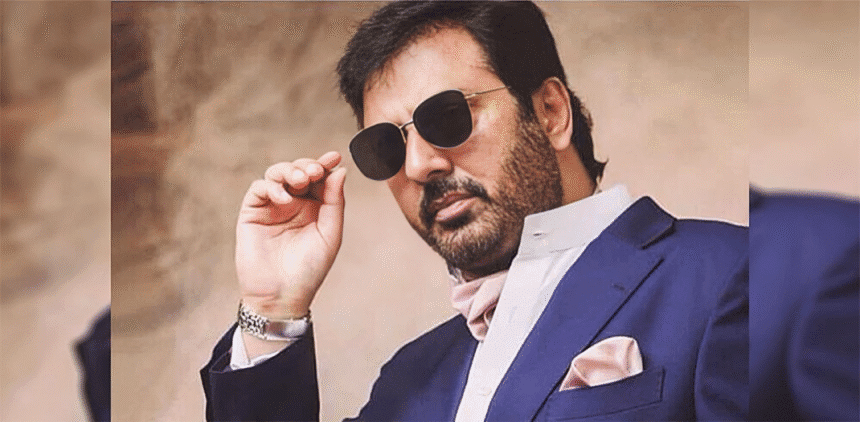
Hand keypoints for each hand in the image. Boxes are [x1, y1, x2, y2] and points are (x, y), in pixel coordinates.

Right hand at [235, 151, 346, 318]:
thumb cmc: (309, 269)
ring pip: (277, 174)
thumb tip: (339, 171)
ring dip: (289, 171)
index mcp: (315, 207)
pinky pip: (259, 189)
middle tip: (314, 171)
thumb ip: (334, 203)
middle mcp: (294, 203)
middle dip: (306, 166)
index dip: (325, 165)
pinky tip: (283, 198)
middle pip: (298, 171)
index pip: (319, 179)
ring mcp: (272, 206)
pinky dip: (271, 187)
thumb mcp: (330, 235)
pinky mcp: (252, 212)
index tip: (334, 156)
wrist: (282, 295)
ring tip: (300, 180)